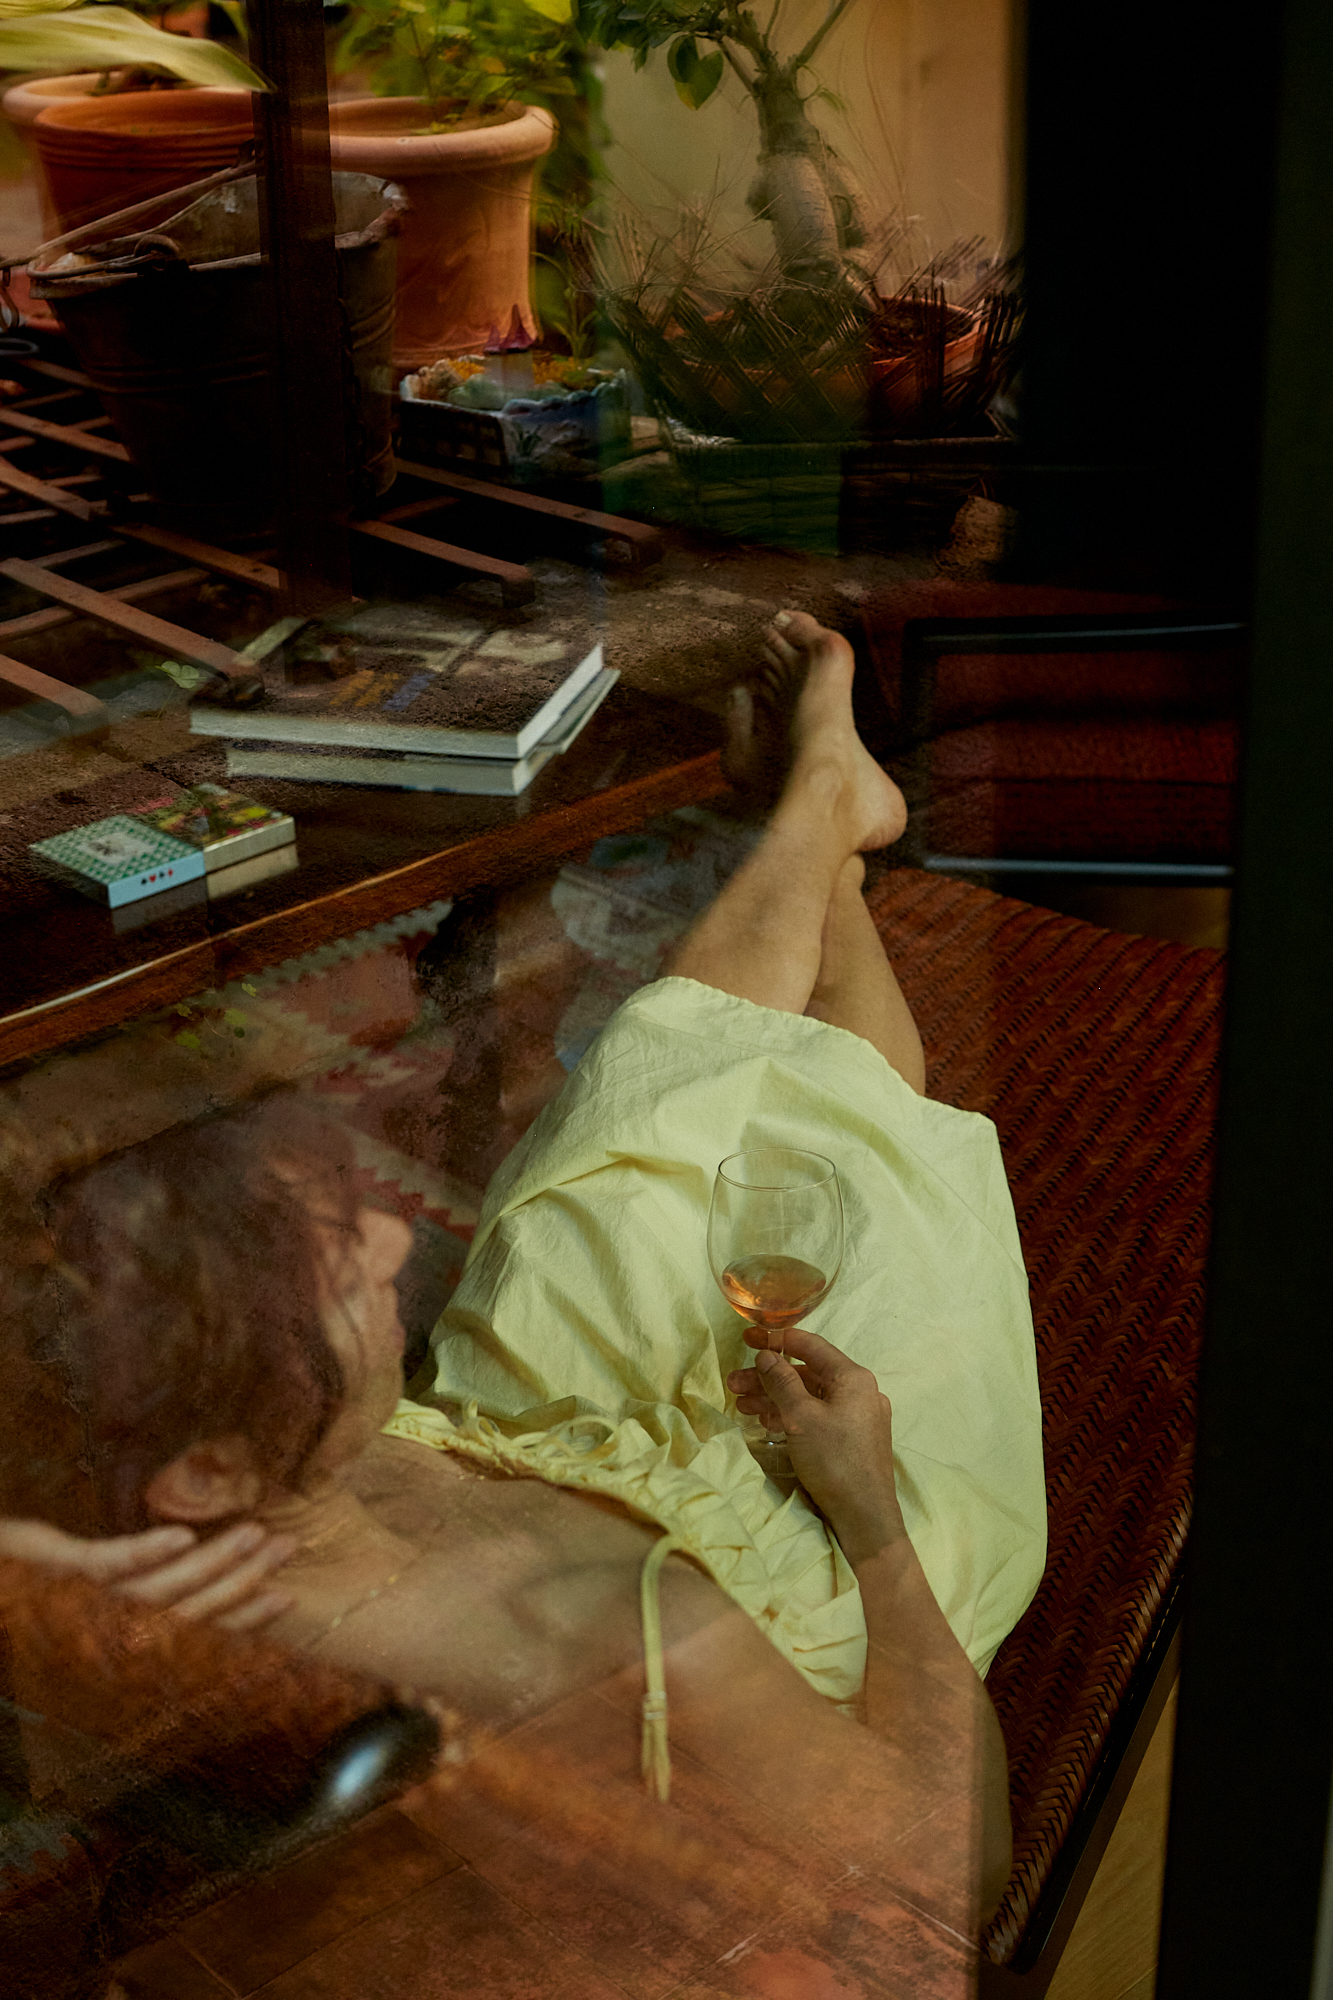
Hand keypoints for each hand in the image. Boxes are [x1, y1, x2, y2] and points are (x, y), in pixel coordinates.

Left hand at [0, 1519, 296, 1632]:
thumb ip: (140, 1581)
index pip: (196, 1628)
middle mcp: (116, 1627)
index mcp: (129, 1632)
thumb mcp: (94, 1586)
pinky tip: (182, 1536)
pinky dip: (148, 1552)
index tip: (288, 1594)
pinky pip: (110, 1564)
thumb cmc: (35, 1589)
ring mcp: (91, 1602)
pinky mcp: (64, 1572)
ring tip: (256, 1531)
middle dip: (245, 1578)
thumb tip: (191, 1559)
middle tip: (289, 1547)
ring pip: (163, 1589)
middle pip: (191, 1608)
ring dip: (214, 1562)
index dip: (243, 1614)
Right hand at [727, 1326, 906, 1567]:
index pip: (810, 1346)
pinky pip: (816, 1417)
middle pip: (806, 1374)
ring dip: (775, 1399)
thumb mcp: (801, 1417)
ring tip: (742, 1406)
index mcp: (853, 1377)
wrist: (865, 1516)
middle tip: (733, 1384)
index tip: (746, 1338)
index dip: (776, 1339)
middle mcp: (859, 1392)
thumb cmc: (834, 1460)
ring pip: (808, 1398)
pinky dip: (791, 1416)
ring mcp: (857, 1417)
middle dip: (768, 1377)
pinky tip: (766, 1422)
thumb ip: (782, 1382)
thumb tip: (767, 1355)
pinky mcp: (851, 1439)